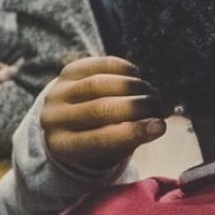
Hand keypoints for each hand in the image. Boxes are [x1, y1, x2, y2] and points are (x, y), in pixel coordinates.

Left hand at [40, 56, 171, 171]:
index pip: (99, 139)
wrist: (67, 119)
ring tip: (151, 93)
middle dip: (137, 107)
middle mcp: (53, 119)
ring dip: (133, 87)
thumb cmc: (97, 138)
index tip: (160, 126)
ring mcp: (57, 92)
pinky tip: (137, 76)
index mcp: (62, 146)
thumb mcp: (109, 149)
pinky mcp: (67, 71)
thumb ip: (130, 138)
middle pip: (100, 109)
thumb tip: (158, 124)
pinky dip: (123, 69)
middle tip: (160, 106)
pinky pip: (98, 65)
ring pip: (99, 84)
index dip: (133, 132)